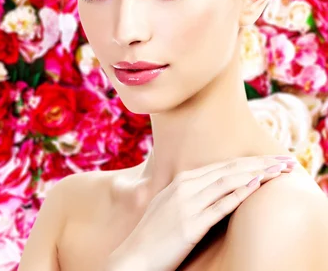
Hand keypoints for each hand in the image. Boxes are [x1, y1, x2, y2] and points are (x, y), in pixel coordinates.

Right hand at [104, 154, 297, 270]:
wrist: (134, 257)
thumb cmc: (152, 235)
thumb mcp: (168, 206)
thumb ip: (187, 194)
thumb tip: (212, 190)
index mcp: (179, 182)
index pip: (220, 166)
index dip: (248, 161)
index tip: (269, 159)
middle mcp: (183, 188)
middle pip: (227, 170)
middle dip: (259, 163)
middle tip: (283, 160)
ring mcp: (186, 205)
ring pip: (226, 182)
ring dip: (256, 173)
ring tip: (278, 170)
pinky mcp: (190, 225)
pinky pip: (219, 206)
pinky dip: (239, 194)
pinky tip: (255, 186)